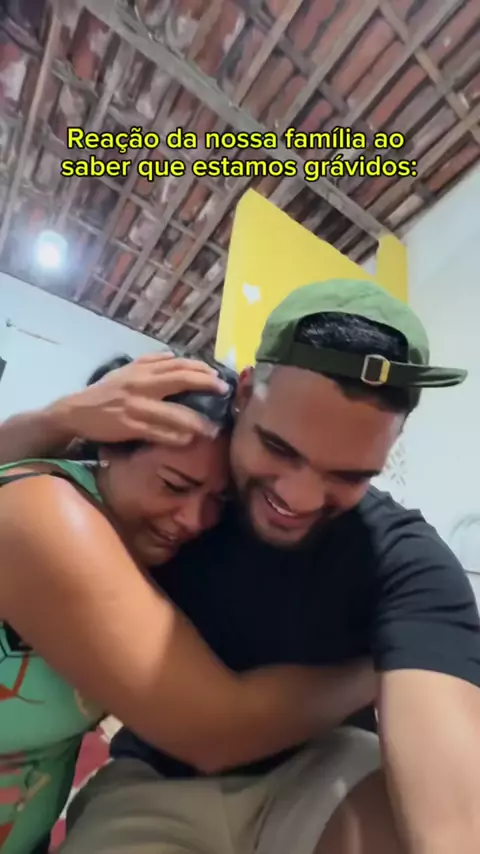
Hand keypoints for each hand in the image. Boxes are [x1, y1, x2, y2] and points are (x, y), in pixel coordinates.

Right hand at [49, 353, 230, 446]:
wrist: (76, 411)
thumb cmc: (104, 391)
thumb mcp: (125, 371)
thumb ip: (149, 362)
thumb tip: (173, 355)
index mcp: (142, 371)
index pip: (178, 364)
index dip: (201, 369)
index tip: (218, 376)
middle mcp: (142, 385)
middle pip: (180, 380)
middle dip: (206, 385)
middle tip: (224, 393)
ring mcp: (136, 406)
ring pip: (173, 412)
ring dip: (196, 421)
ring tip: (212, 429)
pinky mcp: (129, 426)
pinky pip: (157, 432)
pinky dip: (174, 436)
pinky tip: (188, 440)